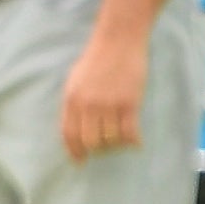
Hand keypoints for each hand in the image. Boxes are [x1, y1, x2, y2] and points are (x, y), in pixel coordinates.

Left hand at [59, 26, 147, 160]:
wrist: (118, 42)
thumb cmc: (95, 59)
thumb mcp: (74, 81)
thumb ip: (74, 103)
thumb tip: (75, 127)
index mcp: (71, 99)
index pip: (69, 134)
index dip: (74, 151)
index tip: (80, 161)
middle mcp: (88, 105)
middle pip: (90, 141)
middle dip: (97, 150)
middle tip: (104, 150)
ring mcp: (109, 104)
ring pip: (111, 139)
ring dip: (116, 145)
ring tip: (120, 142)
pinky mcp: (129, 102)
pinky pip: (130, 132)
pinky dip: (133, 141)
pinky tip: (135, 142)